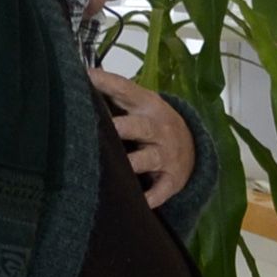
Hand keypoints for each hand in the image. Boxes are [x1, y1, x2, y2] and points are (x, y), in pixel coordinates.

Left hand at [88, 68, 193, 209]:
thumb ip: (116, 93)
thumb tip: (83, 76)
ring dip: (134, 162)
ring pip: (149, 158)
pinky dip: (152, 197)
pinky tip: (141, 201)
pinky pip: (161, 190)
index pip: (127, 90)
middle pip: (140, 127)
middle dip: (123, 127)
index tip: (86, 78)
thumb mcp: (142, 105)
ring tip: (120, 166)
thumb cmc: (155, 125)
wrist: (193, 150)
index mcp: (149, 106)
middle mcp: (158, 129)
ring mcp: (166, 155)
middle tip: (106, 127)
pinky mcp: (171, 179)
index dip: (107, 83)